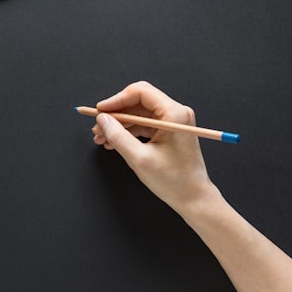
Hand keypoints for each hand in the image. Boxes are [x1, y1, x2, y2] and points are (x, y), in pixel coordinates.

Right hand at [92, 81, 215, 211]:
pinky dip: (128, 132)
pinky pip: (143, 124)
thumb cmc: (174, 181)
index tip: (100, 110)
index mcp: (174, 114)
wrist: (193, 198)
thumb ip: (118, 136)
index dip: (116, 99)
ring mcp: (173, 122)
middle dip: (115, 114)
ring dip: (119, 124)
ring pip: (138, 114)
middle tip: (98, 126)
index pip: (140, 92)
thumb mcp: (139, 159)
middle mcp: (176, 113)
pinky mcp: (168, 131)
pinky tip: (113, 142)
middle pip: (138, 102)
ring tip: (102, 137)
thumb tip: (102, 120)